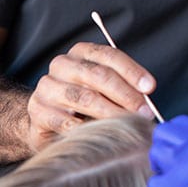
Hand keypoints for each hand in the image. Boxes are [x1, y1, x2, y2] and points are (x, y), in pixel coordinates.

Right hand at [27, 42, 156, 150]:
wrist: (47, 118)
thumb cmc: (84, 100)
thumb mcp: (104, 88)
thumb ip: (124, 86)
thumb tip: (147, 96)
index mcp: (81, 52)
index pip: (110, 56)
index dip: (132, 71)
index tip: (149, 87)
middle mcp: (63, 64)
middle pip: (99, 75)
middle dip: (126, 94)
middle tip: (143, 112)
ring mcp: (48, 86)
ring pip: (84, 97)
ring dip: (111, 113)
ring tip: (127, 125)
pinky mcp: (38, 110)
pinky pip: (66, 120)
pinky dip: (85, 128)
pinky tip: (98, 134)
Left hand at [148, 116, 187, 186]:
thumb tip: (186, 142)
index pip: (178, 122)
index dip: (174, 135)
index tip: (176, 145)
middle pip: (162, 135)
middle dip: (163, 147)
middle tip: (171, 163)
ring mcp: (186, 168)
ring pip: (155, 156)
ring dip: (161, 167)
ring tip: (174, 179)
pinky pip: (155, 184)